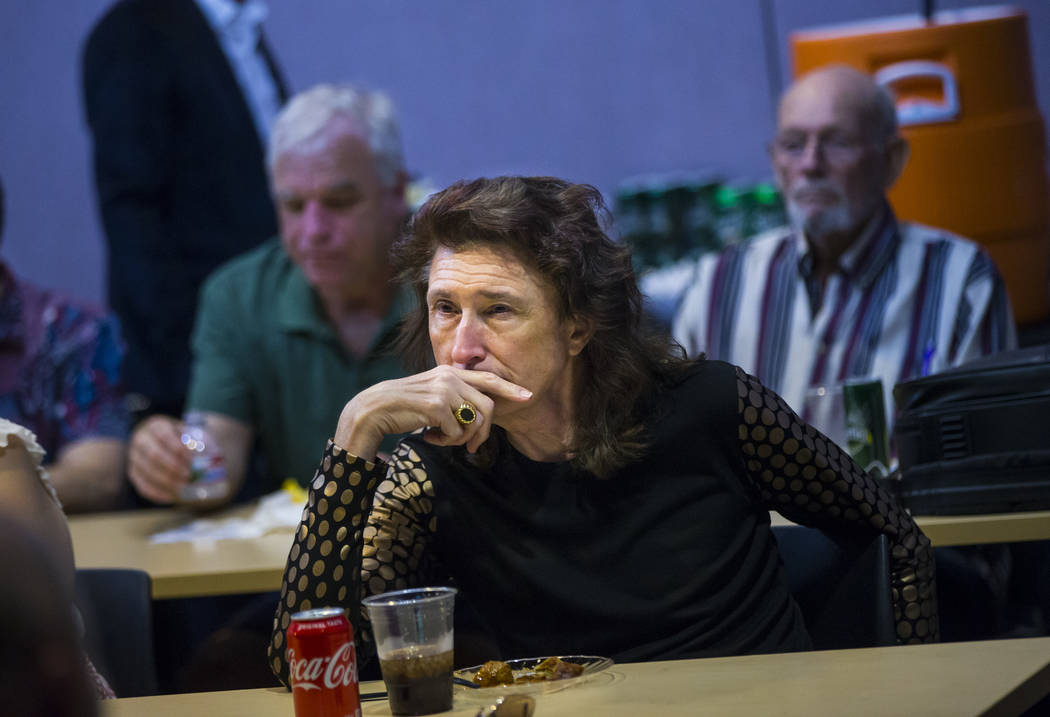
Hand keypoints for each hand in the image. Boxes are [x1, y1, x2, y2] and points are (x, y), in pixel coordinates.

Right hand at [128, 415, 191, 503]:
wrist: (156, 438)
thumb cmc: (177, 436)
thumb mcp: (186, 431)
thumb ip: (195, 440)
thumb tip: (207, 452)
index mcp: (155, 426)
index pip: (164, 435)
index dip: (177, 448)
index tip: (191, 459)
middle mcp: (141, 440)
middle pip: (154, 455)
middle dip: (173, 467)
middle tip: (189, 475)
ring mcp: (134, 457)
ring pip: (147, 472)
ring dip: (167, 481)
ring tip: (183, 486)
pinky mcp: (133, 473)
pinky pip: (142, 486)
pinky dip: (157, 493)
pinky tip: (172, 497)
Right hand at [335, 366, 531, 459]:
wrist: (375, 409)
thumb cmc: (404, 407)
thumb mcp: (433, 395)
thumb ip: (455, 397)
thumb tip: (480, 416)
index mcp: (451, 372)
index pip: (488, 379)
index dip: (509, 389)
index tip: (527, 396)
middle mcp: (451, 377)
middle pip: (487, 407)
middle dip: (483, 433)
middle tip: (472, 448)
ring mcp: (445, 389)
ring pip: (474, 422)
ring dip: (460, 439)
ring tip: (440, 438)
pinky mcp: (437, 405)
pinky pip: (457, 432)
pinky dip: (445, 441)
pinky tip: (428, 436)